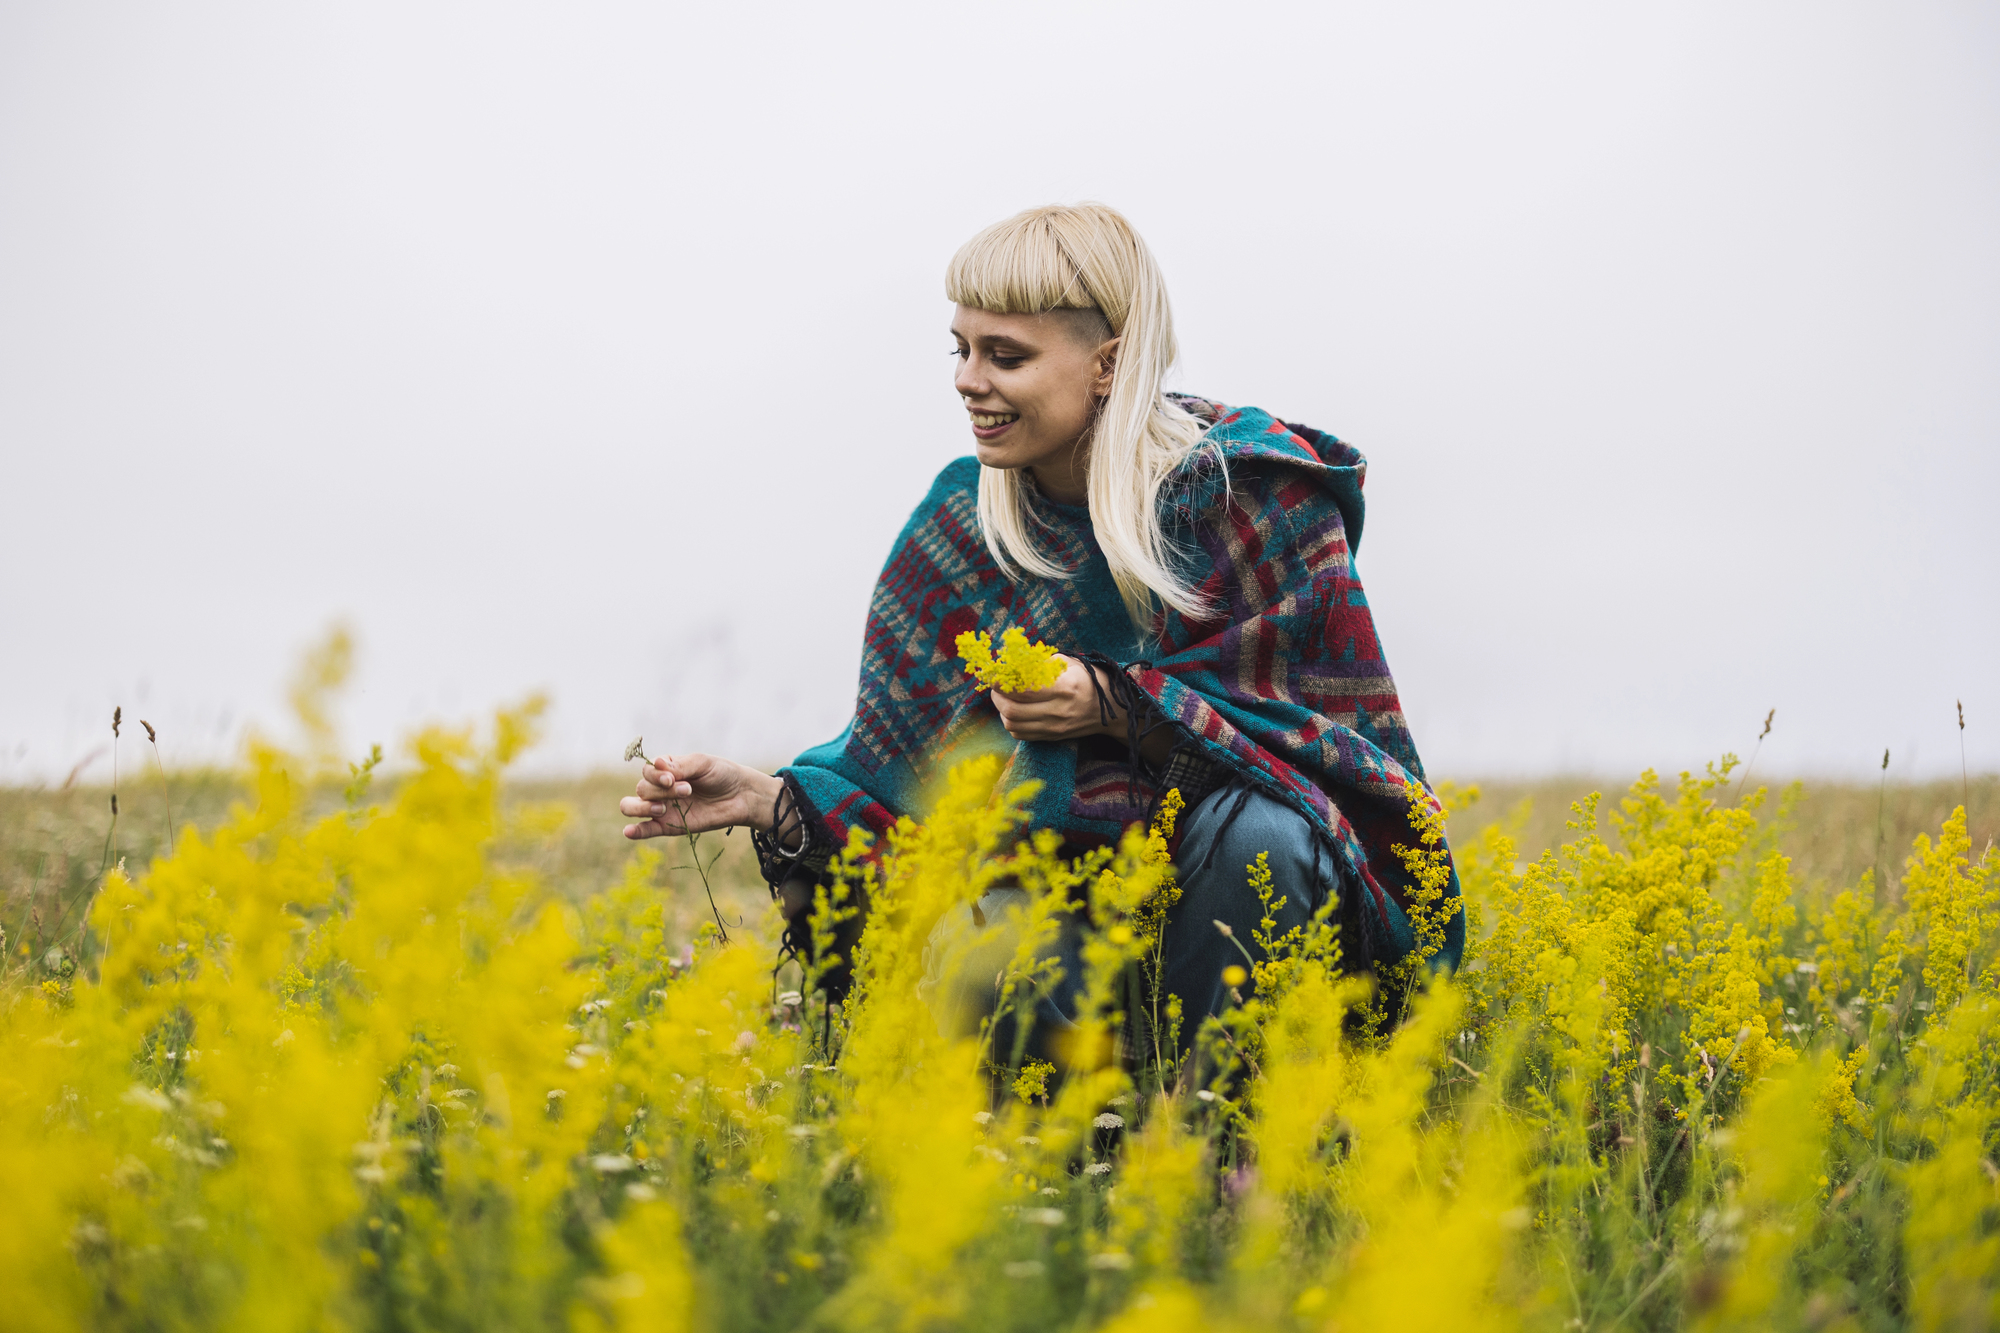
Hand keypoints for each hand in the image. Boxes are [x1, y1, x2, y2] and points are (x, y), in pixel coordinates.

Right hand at [620, 752, 782, 839]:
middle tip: (687, 790)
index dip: (656, 776)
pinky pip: (645, 830)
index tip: (673, 779)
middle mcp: (660, 788)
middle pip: (641, 789)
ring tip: (663, 808)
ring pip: (632, 806)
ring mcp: (662, 808)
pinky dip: (635, 831)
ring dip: (642, 807)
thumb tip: (657, 764)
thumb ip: (680, 765)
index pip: (647, 772)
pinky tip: (630, 831)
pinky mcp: (668, 826)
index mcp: (666, 770)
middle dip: (661, 791)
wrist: (741, 796)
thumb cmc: (722, 774)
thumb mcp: (703, 763)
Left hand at [989, 654, 1118, 742]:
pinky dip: (1011, 723)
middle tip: (996, 685)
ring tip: (1003, 698)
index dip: (1002, 681)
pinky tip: (1014, 711)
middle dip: (997, 696)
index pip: (1022, 688)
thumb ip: (1038, 662)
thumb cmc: (1087, 678)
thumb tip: (1010, 662)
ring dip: (1001, 710)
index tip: (994, 674)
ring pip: (1013, 724)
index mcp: (1064, 687)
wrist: (1111, 709)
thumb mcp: (1067, 663)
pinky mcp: (1052, 737)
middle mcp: (1058, 710)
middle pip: (1012, 709)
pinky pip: (1020, 735)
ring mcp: (1055, 727)